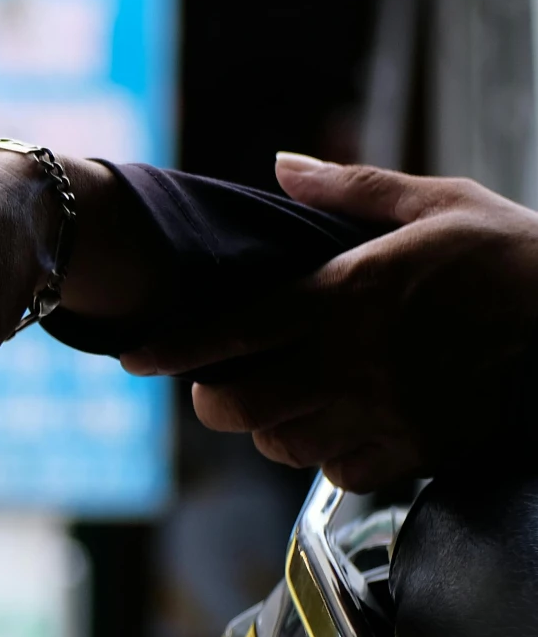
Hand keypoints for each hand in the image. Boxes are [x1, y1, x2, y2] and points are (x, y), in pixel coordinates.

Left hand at [124, 155, 537, 489]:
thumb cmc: (516, 254)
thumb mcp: (440, 201)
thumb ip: (352, 189)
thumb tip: (284, 163)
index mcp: (347, 295)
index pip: (230, 332)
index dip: (171, 350)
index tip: (137, 359)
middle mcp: (353, 362)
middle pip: (235, 407)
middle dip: (216, 398)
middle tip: (224, 382)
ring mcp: (385, 413)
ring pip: (282, 444)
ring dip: (272, 427)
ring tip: (291, 400)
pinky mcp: (420, 451)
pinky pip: (340, 473)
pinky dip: (328, 456)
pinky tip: (343, 427)